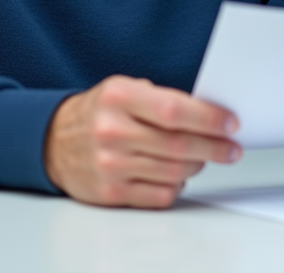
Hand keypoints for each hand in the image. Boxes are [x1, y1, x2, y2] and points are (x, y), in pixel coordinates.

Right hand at [46, 75, 241, 207]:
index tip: (230, 123)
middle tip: (231, 148)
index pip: (175, 111)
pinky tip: (178, 175)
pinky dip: (176, 186)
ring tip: (203, 158)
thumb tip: (209, 114)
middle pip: (179, 145)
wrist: (52, 141)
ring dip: (197, 166)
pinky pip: (160, 195)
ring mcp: (110, 165)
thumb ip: (161, 99)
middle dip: (214, 147)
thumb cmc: (97, 113)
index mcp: (119, 97)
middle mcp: (112, 131)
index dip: (209, 119)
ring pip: (174, 172)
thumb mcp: (123, 89)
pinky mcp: (110, 193)